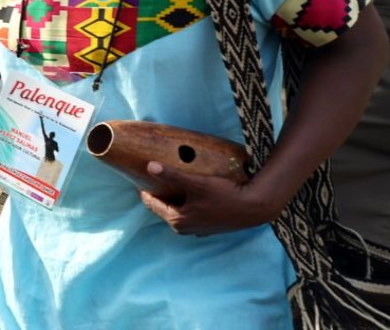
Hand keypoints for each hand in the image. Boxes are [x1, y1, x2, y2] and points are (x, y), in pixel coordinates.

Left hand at [139, 161, 279, 236]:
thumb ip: (171, 175)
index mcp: (177, 221)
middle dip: (158, 193)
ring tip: (169, 182)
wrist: (255, 207)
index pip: (152, 204)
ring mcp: (198, 229)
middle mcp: (185, 229)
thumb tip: (149, 166)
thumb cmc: (225, 195)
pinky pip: (190, 212)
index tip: (138, 175)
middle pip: (164, 207)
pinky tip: (190, 192)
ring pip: (177, 210)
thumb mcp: (196, 183)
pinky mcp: (209, 226)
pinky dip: (186, 203)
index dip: (144, 189)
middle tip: (152, 176)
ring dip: (173, 198)